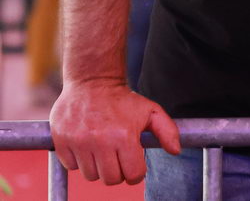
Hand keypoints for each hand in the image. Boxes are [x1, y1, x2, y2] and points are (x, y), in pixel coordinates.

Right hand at [50, 78, 180, 184]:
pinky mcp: (61, 141)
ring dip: (98, 166)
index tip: (134, 161)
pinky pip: (71, 166)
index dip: (136, 171)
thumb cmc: (124, 99)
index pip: (133, 175)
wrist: (92, 81)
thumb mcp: (151, 110)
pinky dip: (79, 160)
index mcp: (124, 136)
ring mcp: (79, 143)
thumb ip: (167, 131)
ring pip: (90, 176)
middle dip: (118, 171)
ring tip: (102, 147)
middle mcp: (100, 142)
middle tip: (118, 155)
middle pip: (111, 180)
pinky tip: (87, 144)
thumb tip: (176, 150)